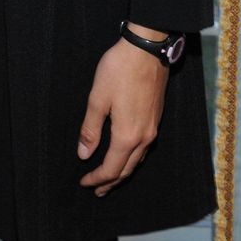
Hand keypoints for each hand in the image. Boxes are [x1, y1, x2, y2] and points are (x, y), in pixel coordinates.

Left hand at [77, 27, 168, 196]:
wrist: (147, 50)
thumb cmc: (119, 70)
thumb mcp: (97, 98)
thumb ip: (91, 129)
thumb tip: (84, 154)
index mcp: (127, 135)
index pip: (111, 168)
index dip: (97, 179)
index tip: (84, 183)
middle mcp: (144, 137)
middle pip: (126, 169)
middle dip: (110, 182)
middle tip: (96, 190)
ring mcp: (152, 128)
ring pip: (137, 160)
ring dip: (122, 171)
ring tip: (110, 178)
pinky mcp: (156, 118)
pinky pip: (144, 148)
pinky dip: (132, 158)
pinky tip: (125, 154)